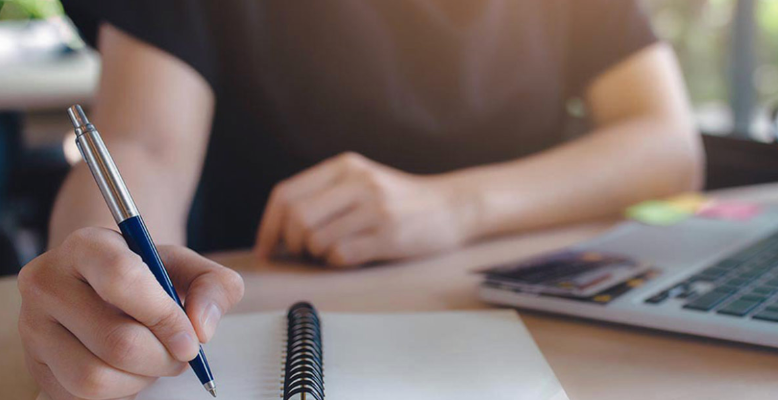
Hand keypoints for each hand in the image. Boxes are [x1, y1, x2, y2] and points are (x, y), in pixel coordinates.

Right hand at [18, 227, 244, 399]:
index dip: (165, 317)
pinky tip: (128, 371)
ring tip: (153, 361)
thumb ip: (214, 286)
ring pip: (95, 378)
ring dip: (140, 379)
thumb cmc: (150, 277)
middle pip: (116, 341)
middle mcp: (48, 283)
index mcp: (87, 246)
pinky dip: (118, 392)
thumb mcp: (189, 268)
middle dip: (162, 358)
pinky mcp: (35, 366)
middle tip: (180, 354)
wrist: (105, 289)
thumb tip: (202, 328)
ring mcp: (33, 327)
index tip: (192, 340)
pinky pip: (80, 397)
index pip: (123, 279)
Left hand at [256, 152, 474, 266]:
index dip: (268, 226)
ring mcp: (374, 207)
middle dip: (292, 243)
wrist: (450, 206)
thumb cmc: (398, 200)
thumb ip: (324, 195)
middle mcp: (357, 181)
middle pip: (297, 217)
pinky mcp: (388, 234)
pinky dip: (338, 262)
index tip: (267, 248)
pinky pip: (341, 255)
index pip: (287, 194)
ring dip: (318, 254)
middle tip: (303, 252)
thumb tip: (277, 230)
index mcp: (344, 166)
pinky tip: (354, 254)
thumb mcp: (360, 182)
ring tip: (335, 250)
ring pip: (316, 239)